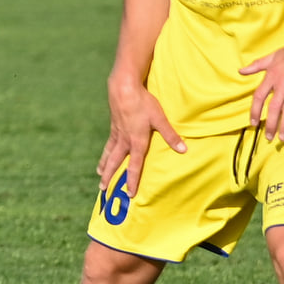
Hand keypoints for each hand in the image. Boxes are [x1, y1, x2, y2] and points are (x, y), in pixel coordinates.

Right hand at [98, 84, 185, 199]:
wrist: (123, 89)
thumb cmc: (143, 103)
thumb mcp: (160, 119)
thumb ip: (170, 135)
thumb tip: (183, 149)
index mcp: (136, 141)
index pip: (135, 166)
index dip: (133, 181)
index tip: (129, 194)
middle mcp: (124, 140)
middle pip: (116, 163)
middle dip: (110, 177)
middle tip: (103, 190)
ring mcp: (117, 134)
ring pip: (109, 154)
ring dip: (105, 166)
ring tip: (100, 176)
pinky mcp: (114, 126)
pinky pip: (108, 144)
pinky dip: (105, 152)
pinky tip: (104, 155)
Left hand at [240, 31, 283, 140]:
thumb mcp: (273, 56)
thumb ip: (256, 65)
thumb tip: (240, 71)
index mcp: (272, 76)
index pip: (259, 97)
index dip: (255, 111)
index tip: (254, 124)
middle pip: (274, 107)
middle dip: (270, 124)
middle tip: (269, 137)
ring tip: (283, 138)